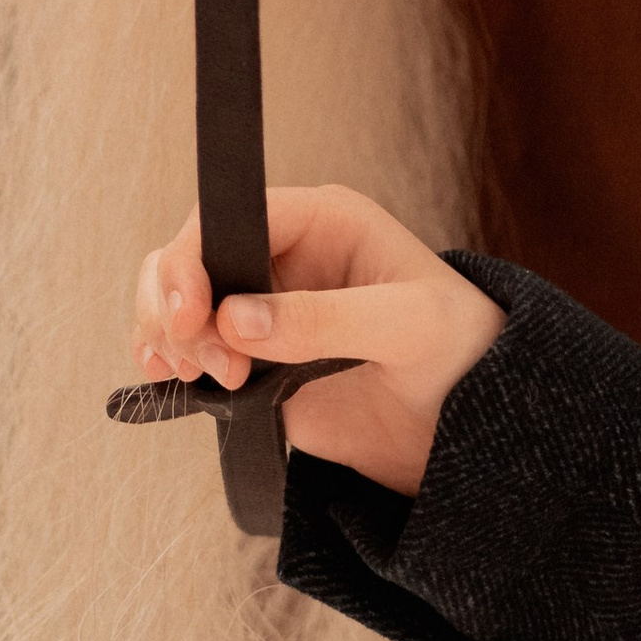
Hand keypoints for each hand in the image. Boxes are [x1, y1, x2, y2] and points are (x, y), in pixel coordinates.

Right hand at [132, 185, 505, 493]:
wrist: (470, 424)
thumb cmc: (460, 347)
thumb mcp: (409, 325)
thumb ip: (325, 319)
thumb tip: (236, 320)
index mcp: (323, 220)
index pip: (229, 216)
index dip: (195, 257)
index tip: (191, 313)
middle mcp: (283, 256)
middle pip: (190, 256)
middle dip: (177, 305)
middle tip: (206, 362)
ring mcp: (264, 310)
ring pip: (179, 300)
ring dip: (170, 336)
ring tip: (207, 378)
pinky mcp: (255, 362)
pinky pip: (190, 350)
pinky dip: (169, 361)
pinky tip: (173, 382)